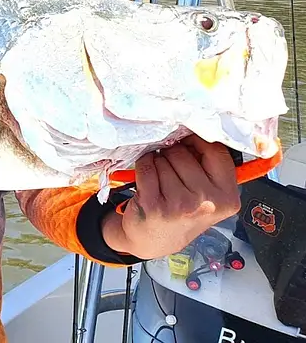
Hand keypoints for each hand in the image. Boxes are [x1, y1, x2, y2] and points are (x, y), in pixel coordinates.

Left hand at [101, 135, 241, 259]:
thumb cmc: (182, 211)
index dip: (197, 141)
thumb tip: (194, 129)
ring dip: (157, 162)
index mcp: (227, 197)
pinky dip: (143, 166)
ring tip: (160, 180)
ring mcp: (180, 205)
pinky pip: (146, 166)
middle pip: (183, 152)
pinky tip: (147, 180)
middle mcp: (207, 202)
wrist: (154, 239)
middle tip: (171, 171)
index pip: (216, 151)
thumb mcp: (209, 195)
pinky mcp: (154, 205)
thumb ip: (209, 167)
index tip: (188, 143)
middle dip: (172, 154)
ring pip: (163, 159)